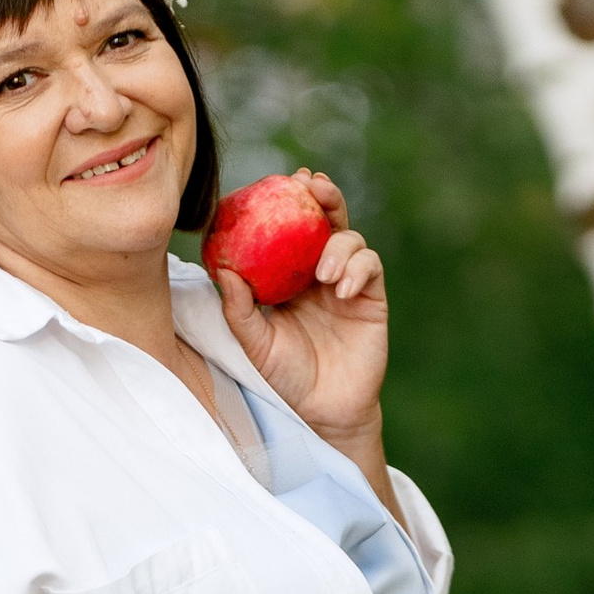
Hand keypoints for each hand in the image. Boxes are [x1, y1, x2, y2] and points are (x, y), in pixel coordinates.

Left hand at [209, 172, 388, 456]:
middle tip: (312, 187)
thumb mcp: (253, 342)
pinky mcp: (371, 298)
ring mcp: (348, 282)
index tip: (279, 181)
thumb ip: (239, 308)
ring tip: (323, 275)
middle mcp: (320, 271)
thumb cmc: (283, 378)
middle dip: (323, 196)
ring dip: (337, 245)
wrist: (321, 412)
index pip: (292, 227)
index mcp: (289, 274)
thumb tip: (221, 270)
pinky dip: (357, 268)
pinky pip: (370, 267)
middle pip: (327, 219)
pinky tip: (342, 289)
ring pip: (351, 239)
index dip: (289, 200)